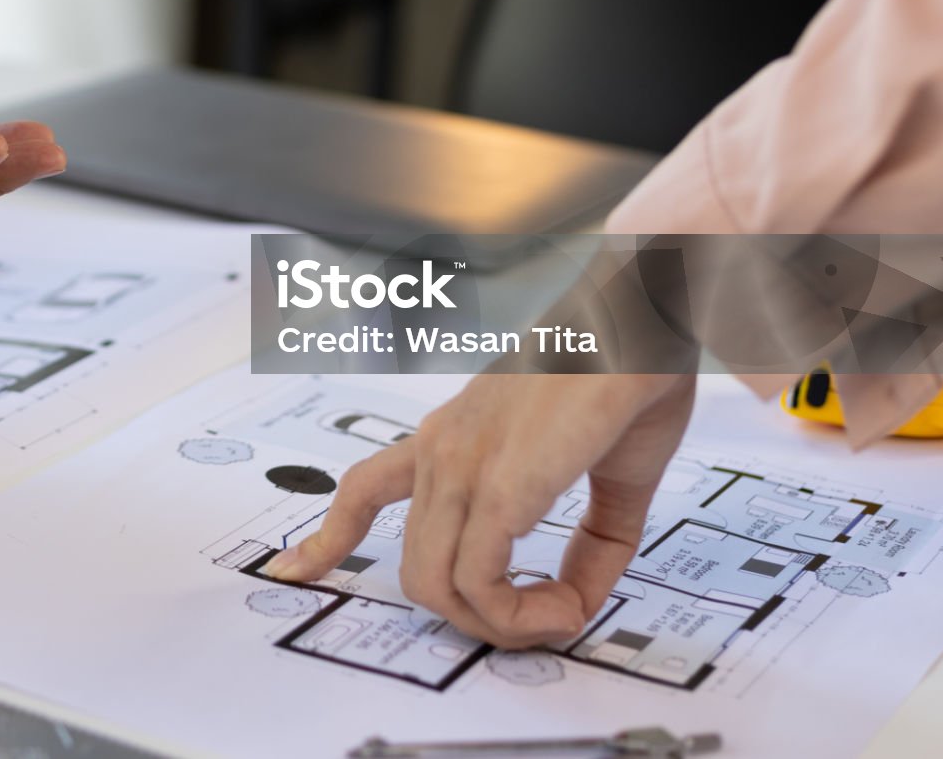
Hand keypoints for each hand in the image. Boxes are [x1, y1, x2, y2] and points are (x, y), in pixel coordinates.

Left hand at [264, 372, 696, 648]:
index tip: (295, 569)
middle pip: (416, 572)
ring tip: (561, 615)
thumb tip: (581, 600)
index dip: (328, 539)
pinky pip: (477, 582)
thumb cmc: (629, 374)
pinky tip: (565, 608)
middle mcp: (442, 451)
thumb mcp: (612, 476)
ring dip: (500, 626)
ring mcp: (460, 463)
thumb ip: (591, 540)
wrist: (648, 316)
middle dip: (477, 620)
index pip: (363, 489)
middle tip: (543, 621)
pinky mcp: (499, 483)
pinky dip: (520, 616)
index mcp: (454, 440)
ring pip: (436, 585)